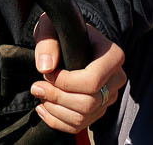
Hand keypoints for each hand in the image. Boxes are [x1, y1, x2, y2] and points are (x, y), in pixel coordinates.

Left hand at [30, 13, 125, 133]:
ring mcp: (109, 97)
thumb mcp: (53, 27)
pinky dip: (57, 121)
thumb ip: (47, 42)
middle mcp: (116, 79)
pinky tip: (44, 108)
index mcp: (113, 56)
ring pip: (83, 117)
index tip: (48, 74)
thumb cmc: (63, 32)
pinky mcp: (98, 110)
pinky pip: (79, 125)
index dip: (66, 82)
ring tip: (40, 95)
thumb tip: (45, 67)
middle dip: (57, 97)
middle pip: (89, 102)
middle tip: (36, 87)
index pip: (92, 81)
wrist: (72, 40)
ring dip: (55, 110)